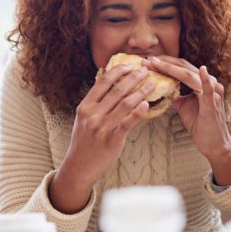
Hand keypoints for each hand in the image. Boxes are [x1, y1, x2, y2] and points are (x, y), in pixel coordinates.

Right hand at [60, 64, 153, 186]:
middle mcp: (92, 115)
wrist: (79, 167)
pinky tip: (147, 104)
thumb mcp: (82, 118)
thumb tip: (105, 81)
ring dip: (141, 91)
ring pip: (126, 104)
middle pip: (117, 90)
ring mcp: (102, 127)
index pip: (103, 82)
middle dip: (134, 78)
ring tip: (151, 84)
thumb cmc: (84, 140)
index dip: (119, 71)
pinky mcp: (113, 139)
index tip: (131, 65)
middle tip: (146, 70)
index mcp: (85, 106)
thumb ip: (94, 102)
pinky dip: (139, 111)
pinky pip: (128, 122)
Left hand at [144, 56, 230, 181]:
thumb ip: (176, 96)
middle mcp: (209, 84)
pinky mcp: (213, 103)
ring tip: (156, 63)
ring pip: (189, 75)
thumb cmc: (201, 126)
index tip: (149, 61)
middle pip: (184, 68)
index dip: (165, 64)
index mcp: (201, 83)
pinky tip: (202, 70)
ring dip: (171, 68)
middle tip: (148, 60)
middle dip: (165, 63)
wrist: (214, 144)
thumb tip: (162, 90)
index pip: (181, 68)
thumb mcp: (184, 107)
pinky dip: (206, 79)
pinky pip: (209, 89)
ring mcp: (212, 92)